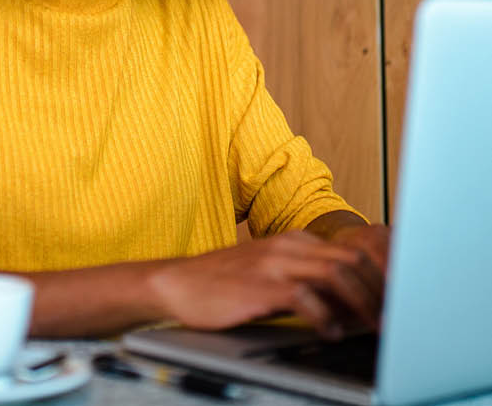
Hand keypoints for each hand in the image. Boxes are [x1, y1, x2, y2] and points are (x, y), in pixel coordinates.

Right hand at [147, 230, 385, 338]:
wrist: (177, 283)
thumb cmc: (225, 285)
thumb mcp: (271, 275)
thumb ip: (308, 283)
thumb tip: (352, 307)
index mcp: (294, 241)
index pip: (353, 251)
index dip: (380, 279)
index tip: (394, 305)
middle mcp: (288, 246)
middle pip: (353, 259)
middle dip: (380, 291)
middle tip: (393, 320)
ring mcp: (274, 263)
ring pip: (337, 274)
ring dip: (363, 303)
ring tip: (372, 328)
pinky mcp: (260, 286)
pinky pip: (306, 297)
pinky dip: (326, 316)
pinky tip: (330, 332)